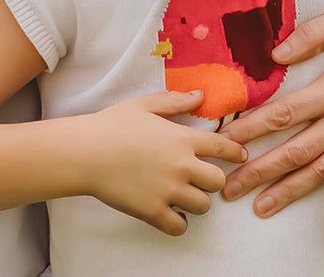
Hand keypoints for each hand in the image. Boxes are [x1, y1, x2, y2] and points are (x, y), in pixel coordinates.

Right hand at [72, 91, 247, 235]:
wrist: (84, 152)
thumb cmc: (111, 125)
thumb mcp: (143, 105)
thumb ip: (174, 101)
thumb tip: (199, 96)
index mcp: (181, 138)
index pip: (222, 146)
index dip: (235, 151)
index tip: (239, 155)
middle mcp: (180, 165)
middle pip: (218, 181)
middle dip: (211, 181)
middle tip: (198, 180)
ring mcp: (168, 190)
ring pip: (203, 206)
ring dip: (195, 202)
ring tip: (181, 197)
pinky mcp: (153, 211)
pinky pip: (180, 226)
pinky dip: (178, 222)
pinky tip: (169, 213)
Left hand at [218, 0, 323, 225]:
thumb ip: (310, 34)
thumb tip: (276, 54)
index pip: (286, 112)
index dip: (254, 128)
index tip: (227, 141)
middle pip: (296, 150)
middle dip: (260, 170)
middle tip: (229, 186)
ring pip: (321, 171)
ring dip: (290, 192)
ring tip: (260, 208)